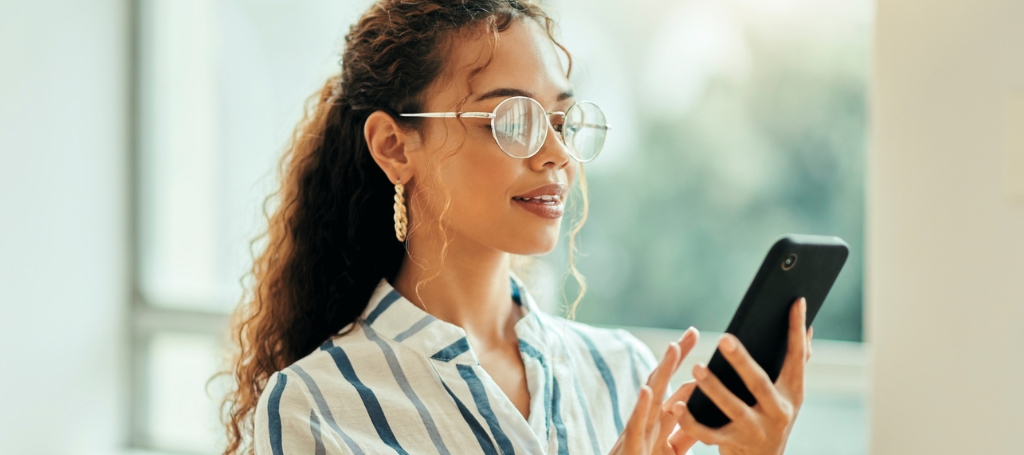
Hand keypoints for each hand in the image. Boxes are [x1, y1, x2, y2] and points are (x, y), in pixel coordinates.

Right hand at [608, 327, 698, 454]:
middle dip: (676, 357)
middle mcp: (647, 422)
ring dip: (661, 372)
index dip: (685, 366)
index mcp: (658, 423)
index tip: (696, 339)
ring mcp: (638, 433)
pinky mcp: (631, 447)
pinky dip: (641, 407)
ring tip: (673, 348)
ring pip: (651, 398)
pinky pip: (636, 425)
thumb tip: (701, 416)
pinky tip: (648, 390)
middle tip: (692, 331)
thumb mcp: (670, 452)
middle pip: (663, 383)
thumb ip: (684, 435)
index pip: (674, 388)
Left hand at [669, 298, 813, 454]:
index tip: (794, 301)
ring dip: (713, 387)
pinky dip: (690, 421)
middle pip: (759, 384)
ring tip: (697, 367)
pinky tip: (676, 405)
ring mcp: (755, 430)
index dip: (795, 330)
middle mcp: (778, 412)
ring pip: (732, 408)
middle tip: (724, 337)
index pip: (796, 357)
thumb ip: (797, 361)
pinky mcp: (732, 445)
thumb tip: (808, 325)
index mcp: (792, 393)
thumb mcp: (790, 393)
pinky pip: (708, 433)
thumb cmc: (774, 416)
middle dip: (742, 361)